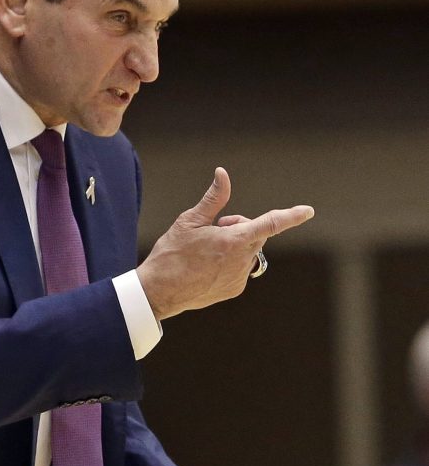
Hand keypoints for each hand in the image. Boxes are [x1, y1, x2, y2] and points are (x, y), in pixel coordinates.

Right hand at [136, 167, 313, 320]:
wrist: (159, 291)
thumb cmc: (172, 253)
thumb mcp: (189, 221)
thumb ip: (214, 198)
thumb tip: (223, 174)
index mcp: (234, 240)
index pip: (270, 224)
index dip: (291, 216)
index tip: (307, 211)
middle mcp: (242, 260)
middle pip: (255, 234)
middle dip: (240, 227)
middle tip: (213, 229)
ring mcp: (239, 277)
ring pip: (247, 252)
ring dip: (234, 247)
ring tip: (205, 253)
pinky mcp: (234, 290)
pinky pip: (240, 270)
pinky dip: (229, 264)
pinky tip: (206, 268)